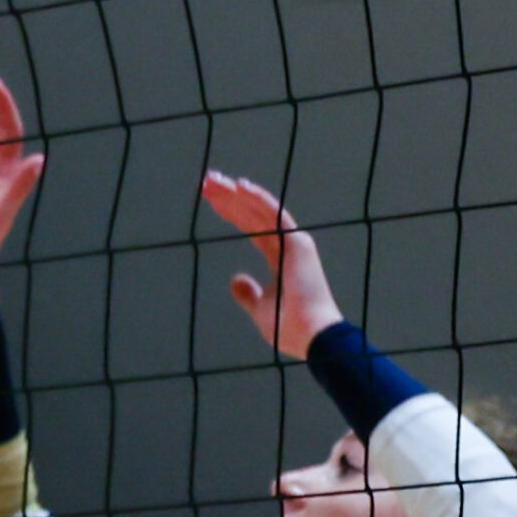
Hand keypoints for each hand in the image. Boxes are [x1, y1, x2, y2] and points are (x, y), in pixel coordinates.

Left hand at [200, 171, 342, 359]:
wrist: (309, 336)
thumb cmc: (288, 327)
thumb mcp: (260, 309)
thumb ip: (249, 293)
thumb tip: (235, 279)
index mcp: (281, 258)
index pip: (252, 228)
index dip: (232, 212)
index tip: (210, 198)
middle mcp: (288, 245)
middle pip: (253, 214)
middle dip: (229, 197)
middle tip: (207, 180)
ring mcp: (294, 242)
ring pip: (260, 210)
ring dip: (236, 194)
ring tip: (212, 180)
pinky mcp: (297, 242)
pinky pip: (274, 214)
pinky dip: (258, 198)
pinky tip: (239, 186)